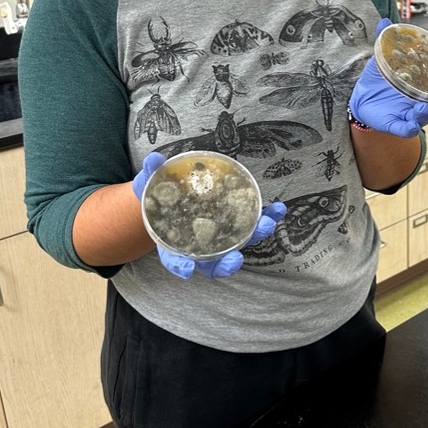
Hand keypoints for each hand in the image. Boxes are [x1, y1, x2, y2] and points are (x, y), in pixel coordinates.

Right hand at [132, 152, 285, 279]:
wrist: (171, 197)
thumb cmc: (157, 196)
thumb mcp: (148, 184)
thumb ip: (151, 173)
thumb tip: (154, 159)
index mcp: (173, 244)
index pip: (175, 260)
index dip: (181, 265)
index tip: (187, 269)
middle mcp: (199, 247)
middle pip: (214, 262)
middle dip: (227, 263)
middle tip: (235, 259)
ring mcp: (221, 237)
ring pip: (240, 244)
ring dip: (256, 236)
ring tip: (267, 225)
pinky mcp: (237, 224)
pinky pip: (254, 224)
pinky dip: (267, 217)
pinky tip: (279, 209)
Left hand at [348, 19, 427, 138]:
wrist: (361, 96)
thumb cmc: (381, 79)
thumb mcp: (383, 59)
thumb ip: (386, 42)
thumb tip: (384, 21)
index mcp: (425, 87)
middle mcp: (422, 103)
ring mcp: (409, 115)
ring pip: (425, 120)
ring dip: (427, 116)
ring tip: (422, 108)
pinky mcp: (395, 125)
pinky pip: (406, 130)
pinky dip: (410, 129)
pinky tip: (412, 125)